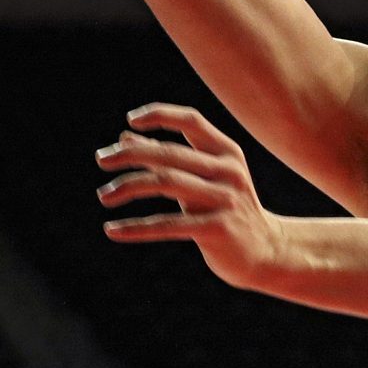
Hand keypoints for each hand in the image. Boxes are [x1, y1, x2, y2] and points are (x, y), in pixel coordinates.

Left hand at [96, 103, 279, 289]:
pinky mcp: (217, 229)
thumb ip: (167, 158)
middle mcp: (229, 171)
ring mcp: (225, 199)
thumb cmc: (226, 210)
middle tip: (101, 159)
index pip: (191, 120)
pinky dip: (136, 227)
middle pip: (169, 153)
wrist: (266, 251)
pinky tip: (112, 230)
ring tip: (104, 196)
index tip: (130, 120)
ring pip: (165, 182)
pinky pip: (167, 224)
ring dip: (128, 187)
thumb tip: (124, 138)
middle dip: (129, 154)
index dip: (160, 115)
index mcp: (228, 152)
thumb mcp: (202, 179)